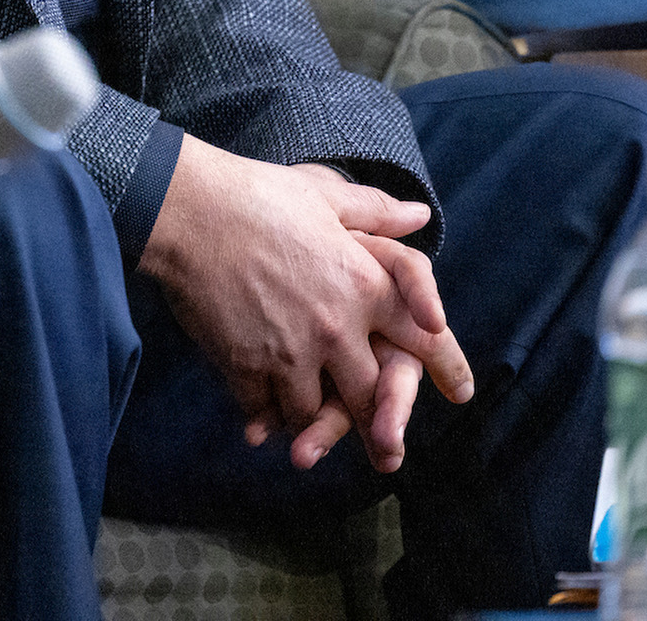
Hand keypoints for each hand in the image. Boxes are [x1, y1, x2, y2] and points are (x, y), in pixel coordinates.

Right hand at [138, 136, 475, 474]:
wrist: (186, 210)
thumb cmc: (257, 194)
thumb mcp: (325, 196)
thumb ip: (377, 213)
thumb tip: (420, 216)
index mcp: (364, 285)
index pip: (423, 338)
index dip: (447, 366)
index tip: (460, 391)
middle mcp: (336, 328)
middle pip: (371, 397)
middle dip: (380, 427)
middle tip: (387, 451)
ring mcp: (291, 353)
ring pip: (315, 413)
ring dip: (314, 423)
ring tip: (310, 434)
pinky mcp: (246, 367)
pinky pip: (265, 412)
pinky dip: (266, 420)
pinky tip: (262, 424)